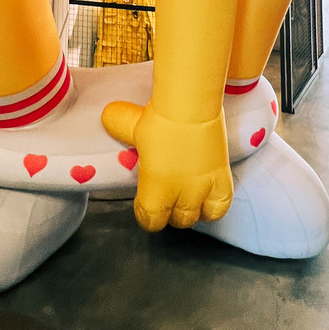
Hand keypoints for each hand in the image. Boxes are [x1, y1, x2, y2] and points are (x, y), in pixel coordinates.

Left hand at [101, 100, 232, 231]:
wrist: (192, 109)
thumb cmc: (160, 119)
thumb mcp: (130, 125)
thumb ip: (118, 128)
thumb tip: (106, 117)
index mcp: (155, 191)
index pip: (150, 220)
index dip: (147, 215)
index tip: (146, 204)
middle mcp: (180, 196)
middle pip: (176, 220)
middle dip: (170, 212)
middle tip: (167, 197)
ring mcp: (202, 190)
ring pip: (196, 216)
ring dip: (191, 211)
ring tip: (187, 200)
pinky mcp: (222, 180)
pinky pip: (220, 208)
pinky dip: (213, 208)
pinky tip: (208, 200)